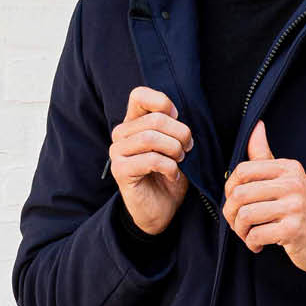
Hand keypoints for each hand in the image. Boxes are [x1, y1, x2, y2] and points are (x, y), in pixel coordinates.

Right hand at [109, 86, 192, 234]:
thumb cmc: (169, 175)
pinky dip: (169, 167)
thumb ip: (172, 127)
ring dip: (174, 150)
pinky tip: (173, 176)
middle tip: (188, 148)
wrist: (161, 209)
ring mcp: (117, 152)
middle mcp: (121, 134)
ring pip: (150, 138)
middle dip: (180, 133)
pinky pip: (150, 159)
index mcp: (133, 122)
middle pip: (154, 119)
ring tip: (180, 161)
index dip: (162, 102)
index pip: (139, 95)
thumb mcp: (175, 146)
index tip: (177, 117)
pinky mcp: (120, 170)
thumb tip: (177, 114)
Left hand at [223, 120, 305, 276]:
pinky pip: (256, 234)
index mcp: (289, 168)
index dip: (229, 188)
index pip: (243, 170)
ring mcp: (295, 206)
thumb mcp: (287, 178)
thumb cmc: (300, 209)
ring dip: (240, 230)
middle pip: (240, 194)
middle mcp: (293, 183)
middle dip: (231, 214)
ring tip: (247, 234)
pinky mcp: (294, 229)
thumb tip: (256, 126)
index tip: (233, 201)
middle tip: (237, 224)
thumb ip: (266, 156)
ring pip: (246, 215)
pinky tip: (258, 244)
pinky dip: (251, 243)